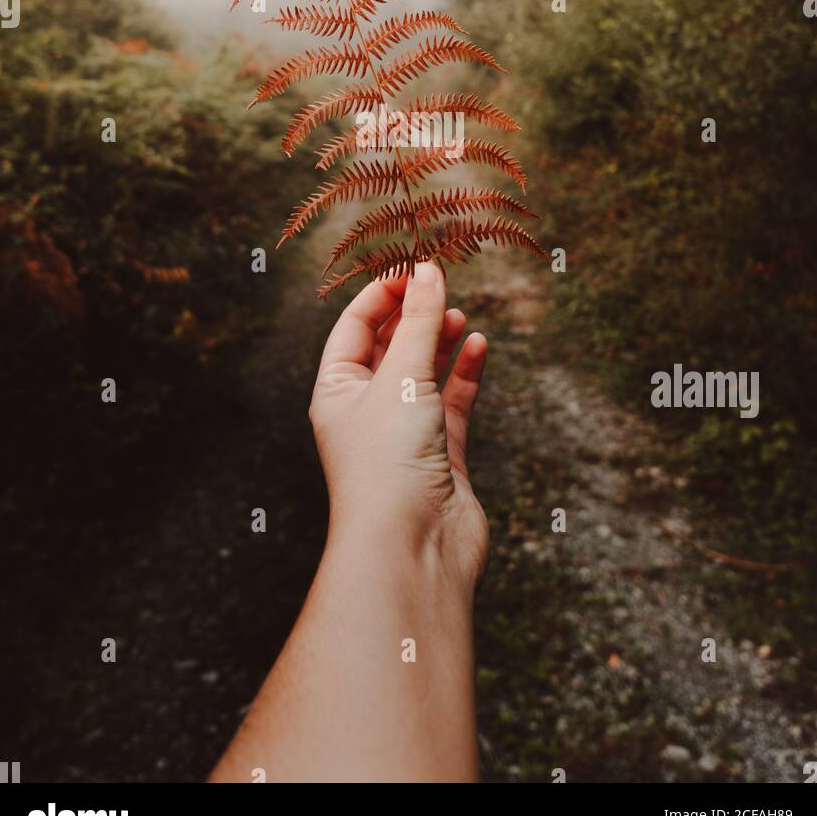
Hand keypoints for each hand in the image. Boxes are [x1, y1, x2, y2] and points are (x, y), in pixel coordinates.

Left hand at [309, 262, 489, 594]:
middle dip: (414, 313)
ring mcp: (404, 432)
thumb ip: (421, 322)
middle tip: (443, 282)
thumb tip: (431, 270)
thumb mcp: (403, 378)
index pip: (355, 326)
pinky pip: (453, 401)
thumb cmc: (389, 464)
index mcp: (337, 391)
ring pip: (424, 371)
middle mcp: (367, 410)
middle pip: (390, 345)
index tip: (417, 266)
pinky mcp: (440, 453)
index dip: (384, 292)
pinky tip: (479, 346)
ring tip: (459, 315)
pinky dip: (465, 372)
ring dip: (440, 340)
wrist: (412, 549)